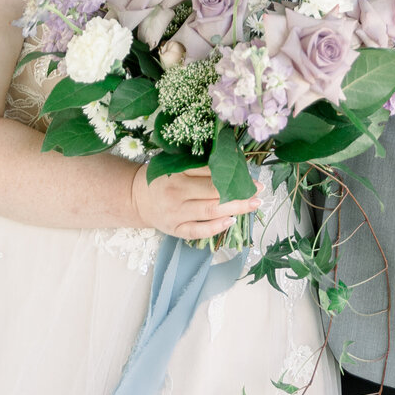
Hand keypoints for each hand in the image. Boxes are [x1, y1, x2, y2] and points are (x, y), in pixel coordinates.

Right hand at [130, 165, 261, 241]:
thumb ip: (196, 164)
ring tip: (254, 204)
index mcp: (176, 173)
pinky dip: (216, 227)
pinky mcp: (176, 229)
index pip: (209, 172)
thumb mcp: (174, 164)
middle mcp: (177, 194)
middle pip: (214, 193)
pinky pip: (198, 231)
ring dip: (235, 208)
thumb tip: (228, 163)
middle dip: (239, 191)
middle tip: (259, 189)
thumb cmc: (160, 177)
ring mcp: (176, 214)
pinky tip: (231, 221)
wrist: (135, 197)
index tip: (249, 173)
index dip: (231, 173)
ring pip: (210, 211)